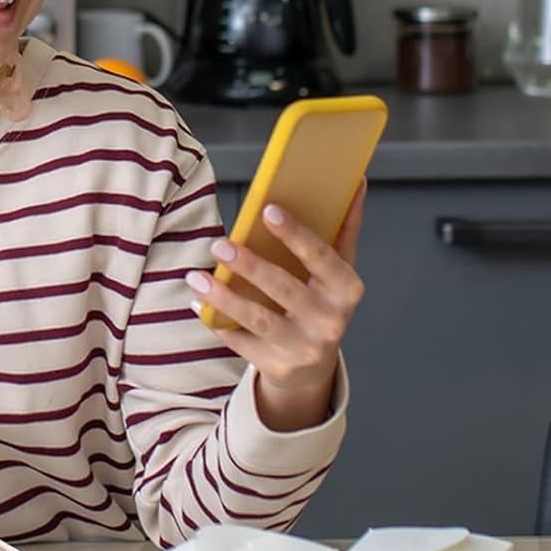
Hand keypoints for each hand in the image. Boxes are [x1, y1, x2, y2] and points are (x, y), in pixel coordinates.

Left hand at [187, 180, 367, 429]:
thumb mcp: (337, 271)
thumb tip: (355, 183)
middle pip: (284, 289)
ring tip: (196, 276)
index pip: (321, 257)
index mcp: (346, 290)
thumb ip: (343, 230)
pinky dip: (216, 322)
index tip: (268, 210)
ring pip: (257, 319)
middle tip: (218, 244)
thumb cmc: (322, 304)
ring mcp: (303, 347)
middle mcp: (329, 321)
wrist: (313, 368)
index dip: (296, 234)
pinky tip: (197, 304)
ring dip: (223, 297)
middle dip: (249, 266)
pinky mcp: (276, 366)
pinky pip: (240, 342)